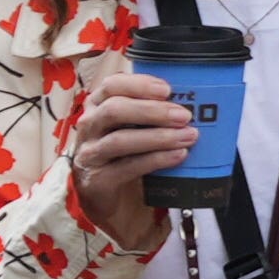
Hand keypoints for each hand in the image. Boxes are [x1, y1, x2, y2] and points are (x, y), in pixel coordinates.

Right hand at [66, 58, 198, 251]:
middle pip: (115, 110)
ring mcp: (90, 153)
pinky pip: (128, 167)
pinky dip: (156, 160)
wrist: (105, 193)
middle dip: (153, 111)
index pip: (112, 85)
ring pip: (120, 140)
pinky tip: (178, 155)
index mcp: (97, 105)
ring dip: (158, 137)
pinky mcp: (98, 179)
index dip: (140, 85)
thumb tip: (189, 100)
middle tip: (184, 115)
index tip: (167, 89)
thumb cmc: (122, 152)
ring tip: (187, 136)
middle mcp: (89, 126)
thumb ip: (149, 111)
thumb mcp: (131, 125)